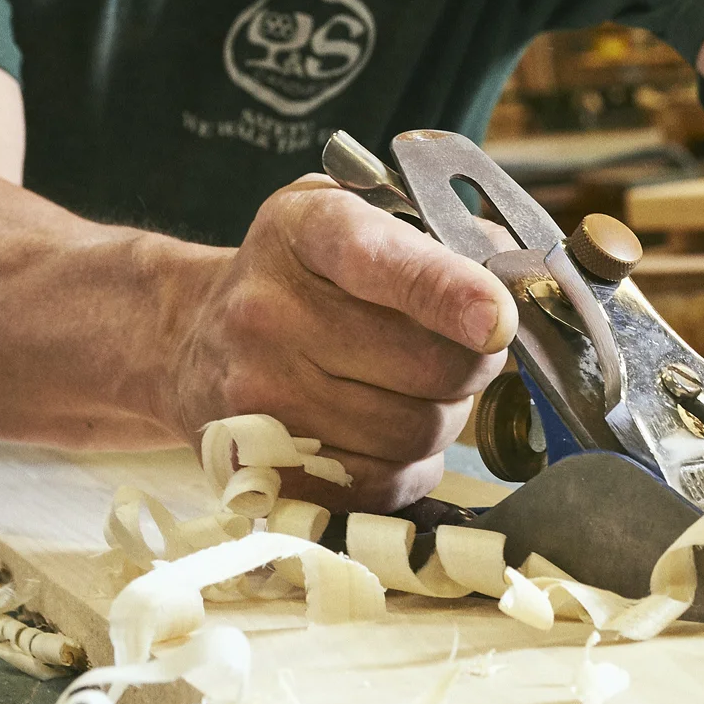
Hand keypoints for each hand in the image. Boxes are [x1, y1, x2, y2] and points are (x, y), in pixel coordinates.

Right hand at [163, 176, 515, 510]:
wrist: (190, 339)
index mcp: (305, 231)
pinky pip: (381, 486)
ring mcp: (259, 397)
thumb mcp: (352, 216)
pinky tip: (393, 436)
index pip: (382, 263)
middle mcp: (268, 312)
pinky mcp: (260, 469)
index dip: (448, 292)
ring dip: (446, 416)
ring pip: (413, 430)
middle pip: (424, 364)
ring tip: (422, 390)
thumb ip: (435, 233)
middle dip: (475, 362)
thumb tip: (513, 278)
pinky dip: (411, 467)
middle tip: (471, 351)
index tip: (498, 318)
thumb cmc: (298, 273)